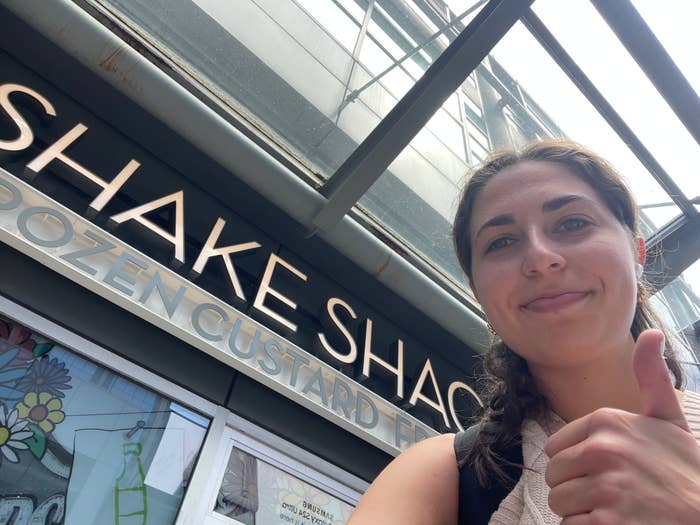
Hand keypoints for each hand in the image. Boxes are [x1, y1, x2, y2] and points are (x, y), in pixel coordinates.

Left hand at [544, 330, 699, 523]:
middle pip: (554, 478)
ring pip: (561, 504)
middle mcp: (603, 449)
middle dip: (576, 490)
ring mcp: (606, 488)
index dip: (576, 465)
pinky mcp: (608, 524)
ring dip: (582, 514)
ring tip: (616, 511)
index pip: (555, 449)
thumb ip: (651, 377)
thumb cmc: (685, 469)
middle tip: (613, 495)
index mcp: (607, 421)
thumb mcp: (668, 419)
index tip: (608, 471)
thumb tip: (651, 332)